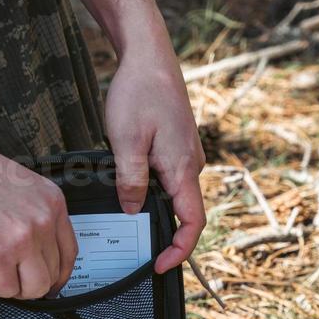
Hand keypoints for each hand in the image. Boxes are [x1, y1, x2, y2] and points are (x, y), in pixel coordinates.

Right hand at [0, 122, 77, 299]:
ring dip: (14, 287)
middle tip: (12, 275)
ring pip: (35, 289)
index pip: (70, 252)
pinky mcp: (0, 255)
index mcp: (51, 201)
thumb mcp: (18, 183)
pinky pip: (5, 290)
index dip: (59, 273)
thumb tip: (35, 245)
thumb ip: (33, 212)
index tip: (49, 282)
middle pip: (53, 274)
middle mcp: (43, 220)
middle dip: (31, 281)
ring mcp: (24, 239)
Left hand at [105, 37, 205, 271]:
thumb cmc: (139, 91)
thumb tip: (134, 211)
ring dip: (155, 210)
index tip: (161, 265)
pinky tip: (131, 187)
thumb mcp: (125, 141)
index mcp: (183, 168)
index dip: (180, 250)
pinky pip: (170, 179)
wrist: (149, 53)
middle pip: (184, 213)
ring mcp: (187, 155)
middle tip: (134, 247)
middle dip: (163, 234)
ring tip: (127, 217)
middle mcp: (192, 164)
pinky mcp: (178, 146)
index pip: (193, 222)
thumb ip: (131, 181)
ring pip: (175, 195)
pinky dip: (153, 191)